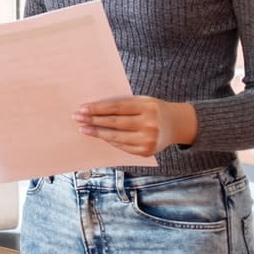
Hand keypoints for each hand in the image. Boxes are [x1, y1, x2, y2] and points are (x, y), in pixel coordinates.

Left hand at [73, 96, 197, 156]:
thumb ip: (123, 104)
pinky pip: (122, 146)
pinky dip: (109, 141)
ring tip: (83, 128)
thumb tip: (94, 109)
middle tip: (77, 117)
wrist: (176, 124)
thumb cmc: (153, 109)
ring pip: (116, 137)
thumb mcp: (142, 101)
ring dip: (96, 132)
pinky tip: (99, 135)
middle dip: (93, 120)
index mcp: (147, 107)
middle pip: (114, 123)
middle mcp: (149, 124)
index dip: (98, 108)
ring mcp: (148, 140)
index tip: (82, 108)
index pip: (117, 107)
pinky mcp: (146, 152)